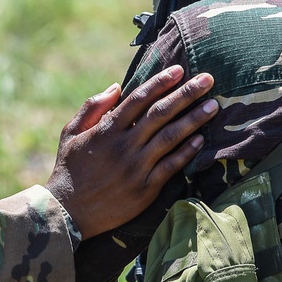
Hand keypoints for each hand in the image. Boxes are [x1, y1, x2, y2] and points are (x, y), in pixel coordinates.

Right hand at [46, 66, 216, 239]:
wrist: (68, 212)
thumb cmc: (69, 169)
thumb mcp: (71, 133)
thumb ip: (92, 108)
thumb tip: (116, 87)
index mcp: (107, 130)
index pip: (139, 99)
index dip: (160, 82)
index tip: (179, 69)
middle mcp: (124, 146)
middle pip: (160, 113)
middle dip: (186, 94)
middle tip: (208, 79)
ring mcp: (137, 168)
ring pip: (171, 137)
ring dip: (194, 119)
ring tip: (213, 105)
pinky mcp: (145, 189)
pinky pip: (171, 166)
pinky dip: (187, 151)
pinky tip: (202, 139)